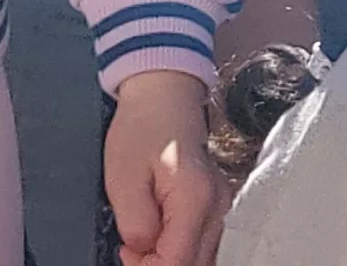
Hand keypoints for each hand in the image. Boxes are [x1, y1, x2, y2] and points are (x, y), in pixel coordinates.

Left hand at [106, 68, 225, 265]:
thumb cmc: (142, 129)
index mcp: (195, 197)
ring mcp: (224, 208)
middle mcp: (219, 207)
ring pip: (202, 259)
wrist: (164, 98)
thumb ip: (135, 224)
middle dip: (159, 265)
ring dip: (171, 259)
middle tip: (131, 249)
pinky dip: (181, 250)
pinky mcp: (219, 208)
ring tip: (142, 241)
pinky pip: (203, 244)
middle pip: (196, 265)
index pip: (178, 261)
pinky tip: (159, 236)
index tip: (126, 253)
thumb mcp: (123, 177)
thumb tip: (144, 251)